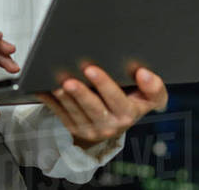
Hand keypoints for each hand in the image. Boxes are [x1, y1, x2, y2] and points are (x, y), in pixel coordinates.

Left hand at [36, 65, 167, 149]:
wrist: (117, 123)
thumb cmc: (133, 101)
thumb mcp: (150, 98)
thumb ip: (154, 87)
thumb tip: (144, 73)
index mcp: (127, 114)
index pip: (116, 99)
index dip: (104, 85)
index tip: (92, 69)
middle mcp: (109, 126)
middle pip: (92, 108)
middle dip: (80, 93)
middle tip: (69, 79)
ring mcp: (89, 129)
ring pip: (74, 112)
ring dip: (64, 98)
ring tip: (56, 84)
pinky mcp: (74, 128)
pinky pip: (60, 114)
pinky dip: (51, 101)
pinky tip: (44, 89)